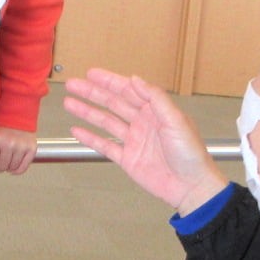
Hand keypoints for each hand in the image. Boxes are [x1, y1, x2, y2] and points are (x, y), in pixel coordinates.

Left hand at [0, 123, 35, 174]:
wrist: (16, 111)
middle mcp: (9, 144)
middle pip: (1, 167)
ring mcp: (21, 146)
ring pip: (12, 168)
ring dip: (7, 167)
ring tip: (5, 161)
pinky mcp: (31, 148)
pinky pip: (23, 167)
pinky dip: (17, 170)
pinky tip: (13, 167)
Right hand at [64, 68, 225, 213]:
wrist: (190, 186)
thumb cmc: (190, 153)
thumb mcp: (175, 120)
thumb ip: (155, 98)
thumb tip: (136, 79)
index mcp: (155, 110)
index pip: (128, 90)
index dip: (109, 81)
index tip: (92, 73)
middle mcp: (142, 123)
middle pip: (112, 103)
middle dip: (92, 93)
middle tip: (73, 84)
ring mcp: (133, 141)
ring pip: (105, 122)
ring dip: (87, 112)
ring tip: (69, 103)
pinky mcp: (128, 159)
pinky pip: (105, 146)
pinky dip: (90, 138)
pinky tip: (77, 131)